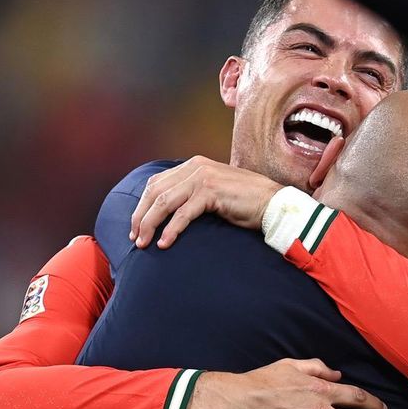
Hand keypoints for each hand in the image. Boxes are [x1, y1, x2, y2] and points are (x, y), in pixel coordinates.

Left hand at [130, 156, 283, 247]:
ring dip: (150, 224)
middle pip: (155, 191)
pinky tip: (165, 243)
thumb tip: (167, 213)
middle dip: (140, 216)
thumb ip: (192, 194)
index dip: (142, 205)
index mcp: (193, 165)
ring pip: (164, 202)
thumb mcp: (213, 192)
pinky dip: (171, 230)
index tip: (136, 226)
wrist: (272, 203)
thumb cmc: (244, 202)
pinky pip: (183, 214)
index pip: (156, 183)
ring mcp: (203, 178)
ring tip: (143, 243)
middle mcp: (195, 167)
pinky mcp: (211, 192)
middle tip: (135, 238)